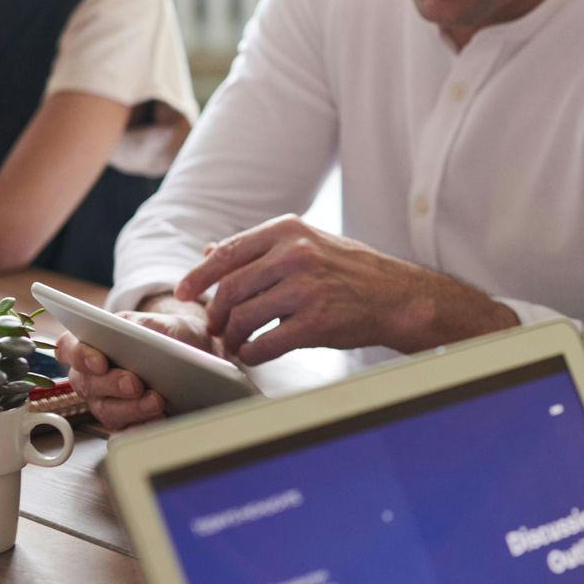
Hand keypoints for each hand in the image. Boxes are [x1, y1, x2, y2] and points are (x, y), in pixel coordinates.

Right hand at [55, 305, 217, 430]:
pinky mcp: (124, 424)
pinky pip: (124, 433)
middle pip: (87, 384)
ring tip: (156, 401)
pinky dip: (140, 429)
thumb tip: (133, 334)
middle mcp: (94, 377)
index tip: (99, 361)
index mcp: (93, 345)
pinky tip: (157, 421)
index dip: (79, 355)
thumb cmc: (170, 337)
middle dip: (111, 384)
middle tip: (134, 383)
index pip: (69, 348)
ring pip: (107, 411)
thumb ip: (142, 326)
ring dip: (132, 408)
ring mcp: (106, 402)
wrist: (196, 355)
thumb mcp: (160, 324)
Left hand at [176, 216, 486, 362]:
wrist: (398, 296)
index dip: (199, 275)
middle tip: (215, 327)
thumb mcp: (308, 243)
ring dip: (232, 336)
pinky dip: (253, 353)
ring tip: (235, 343)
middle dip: (216, 313)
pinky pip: (266, 343)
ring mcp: (306, 288)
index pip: (228, 252)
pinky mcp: (317, 322)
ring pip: (244, 317)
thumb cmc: (352, 271)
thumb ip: (260, 248)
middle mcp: (295, 255)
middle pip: (231, 288)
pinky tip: (255, 353)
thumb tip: (211, 250)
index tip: (184, 291)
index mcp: (289, 230)